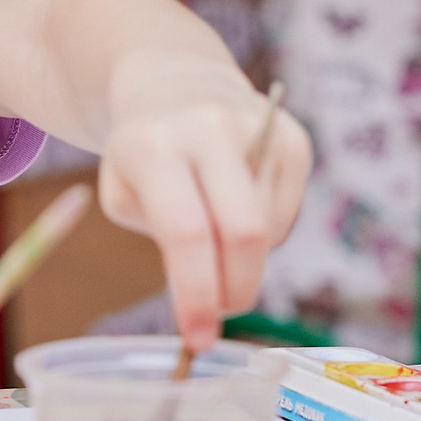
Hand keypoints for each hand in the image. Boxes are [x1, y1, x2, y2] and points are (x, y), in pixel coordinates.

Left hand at [93, 59, 309, 347]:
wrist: (173, 82)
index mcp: (153, 145)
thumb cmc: (142, 155)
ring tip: (214, 231)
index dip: (197, 295)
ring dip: (245, 260)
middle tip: (220, 315)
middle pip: (244, 233)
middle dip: (236, 289)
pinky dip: (265, 234)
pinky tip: (237, 206)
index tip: (198, 338)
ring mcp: (259, 128)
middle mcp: (209, 129)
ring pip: (268, 229)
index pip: (186, 234)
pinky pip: (288, 214)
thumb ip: (165, 243)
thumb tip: (210, 298)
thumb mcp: (125, 194)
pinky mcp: (295, 136)